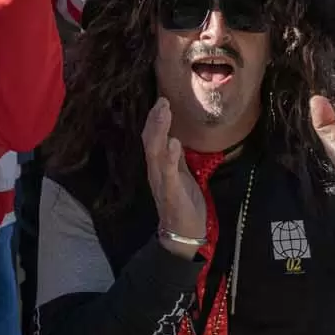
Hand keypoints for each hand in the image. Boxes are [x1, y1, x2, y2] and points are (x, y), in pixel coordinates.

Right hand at [142, 98, 206, 251]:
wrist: (182, 233)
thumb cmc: (184, 204)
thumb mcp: (181, 176)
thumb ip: (175, 159)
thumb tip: (174, 137)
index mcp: (159, 167)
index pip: (153, 139)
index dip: (156, 120)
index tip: (162, 100)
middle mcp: (156, 172)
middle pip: (151, 142)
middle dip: (156, 121)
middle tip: (162, 101)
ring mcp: (162, 182)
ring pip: (156, 153)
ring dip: (160, 132)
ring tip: (164, 114)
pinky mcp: (172, 192)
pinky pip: (169, 173)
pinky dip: (170, 157)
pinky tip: (174, 143)